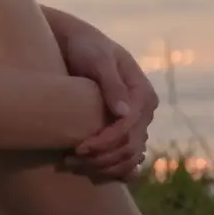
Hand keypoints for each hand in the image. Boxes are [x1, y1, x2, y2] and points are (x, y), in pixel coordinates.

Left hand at [49, 11, 157, 182]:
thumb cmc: (86, 47)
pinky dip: (109, 169)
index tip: (79, 147)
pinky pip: (124, 159)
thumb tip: (125, 112)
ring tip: (72, 163)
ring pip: (128, 158)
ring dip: (103, 167)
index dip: (106, 142)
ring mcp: (135, 123)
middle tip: (70, 160)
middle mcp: (143, 112)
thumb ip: (112, 83)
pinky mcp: (123, 131)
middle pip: (130, 147)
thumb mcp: (98, 59)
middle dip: (101, 158)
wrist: (77, 44)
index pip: (129, 128)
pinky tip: (87, 170)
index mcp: (142, 94)